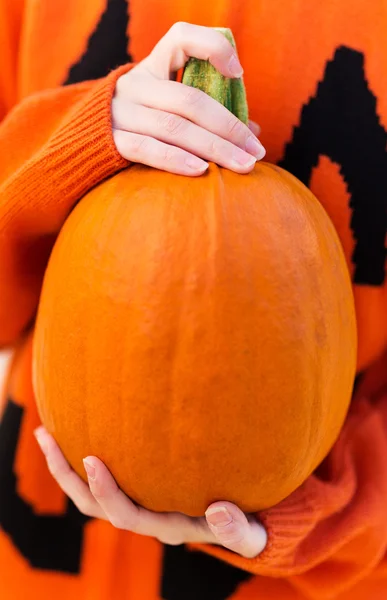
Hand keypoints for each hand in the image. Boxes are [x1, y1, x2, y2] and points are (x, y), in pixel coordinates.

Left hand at [34, 426, 266, 558]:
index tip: (91, 459)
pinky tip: (77, 429)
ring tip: (46, 431)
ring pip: (90, 494)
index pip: (124, 514)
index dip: (104, 490)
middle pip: (93, 505)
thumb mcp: (249, 531)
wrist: (239, 526)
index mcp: (164, 527)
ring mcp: (138, 504)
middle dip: (66, 474)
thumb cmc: (244, 526)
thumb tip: (220, 511)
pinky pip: (102, 479)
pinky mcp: (139, 489)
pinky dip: (82, 461)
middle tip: (46, 435)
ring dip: (65, 466)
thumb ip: (238, 528)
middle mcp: (144, 518)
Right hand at [112, 22, 264, 175]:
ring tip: (243, 166)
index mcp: (152, 67)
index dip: (212, 48)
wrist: (82, 145)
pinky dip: (177, 160)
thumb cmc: (140, 127)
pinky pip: (148, 149)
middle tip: (256, 151)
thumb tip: (254, 132)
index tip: (238, 73)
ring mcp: (121, 112)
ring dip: (214, 149)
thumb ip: (206, 113)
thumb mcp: (165, 108)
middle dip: (230, 128)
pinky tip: (202, 171)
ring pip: (175, 128)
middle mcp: (135, 84)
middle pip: (190, 100)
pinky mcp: (112, 140)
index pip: (181, 38)